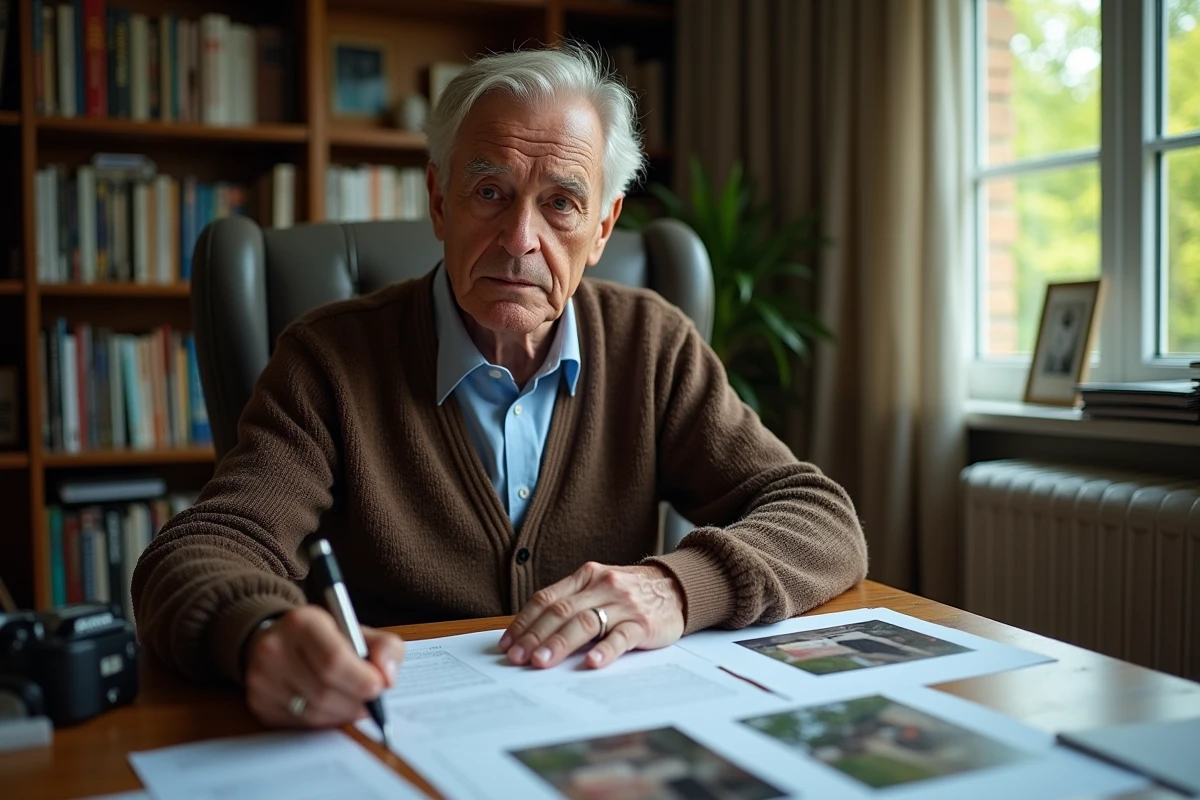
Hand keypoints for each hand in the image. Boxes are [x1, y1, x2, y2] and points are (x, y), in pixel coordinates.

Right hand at [244, 606, 404, 728]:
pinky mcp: (259, 703)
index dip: (360, 679)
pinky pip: (299, 723)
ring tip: (355, 706)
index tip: (379, 688)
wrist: (279, 640)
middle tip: (371, 703)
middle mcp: (275, 648)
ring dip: (342, 714)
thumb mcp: (358, 631)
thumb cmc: (327, 638)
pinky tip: (333, 710)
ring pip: (312, 711)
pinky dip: (323, 722)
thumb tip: (388, 678)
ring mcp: (262, 678)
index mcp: (303, 622)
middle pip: (323, 690)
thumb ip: (385, 647)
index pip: (333, 660)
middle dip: (355, 702)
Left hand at [498, 562, 684, 669]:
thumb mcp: (598, 587)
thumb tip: (532, 633)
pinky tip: (591, 662)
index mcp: (586, 576)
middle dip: (535, 637)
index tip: (508, 644)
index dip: (524, 622)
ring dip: (559, 644)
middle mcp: (602, 586)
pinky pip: (620, 636)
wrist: (676, 587)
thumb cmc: (629, 593)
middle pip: (561, 612)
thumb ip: (571, 602)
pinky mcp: (643, 623)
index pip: (547, 599)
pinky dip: (604, 650)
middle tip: (518, 658)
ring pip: (585, 623)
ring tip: (541, 662)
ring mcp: (623, 604)